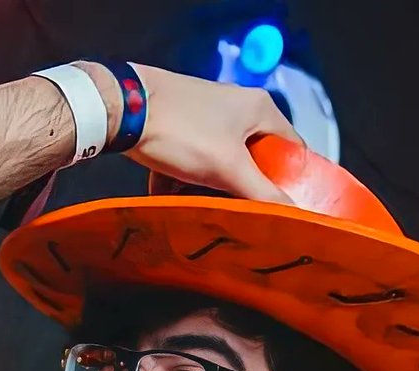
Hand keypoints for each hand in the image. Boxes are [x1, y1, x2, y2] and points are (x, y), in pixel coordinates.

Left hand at [123, 64, 302, 204]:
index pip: (290, 146)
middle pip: (251, 159)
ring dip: (207, 189)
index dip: (291, 177)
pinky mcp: (177, 126)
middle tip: (238, 214)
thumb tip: (293, 214)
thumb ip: (261, 193)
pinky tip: (168, 200)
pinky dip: (179, 182)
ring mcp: (204, 116)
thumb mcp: (227, 169)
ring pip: (216, 163)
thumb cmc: (182, 131)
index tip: (284, 206)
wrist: (126, 110)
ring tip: (199, 211)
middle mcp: (235, 108)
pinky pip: (187, 161)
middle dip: (242, 189)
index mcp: (259, 109)